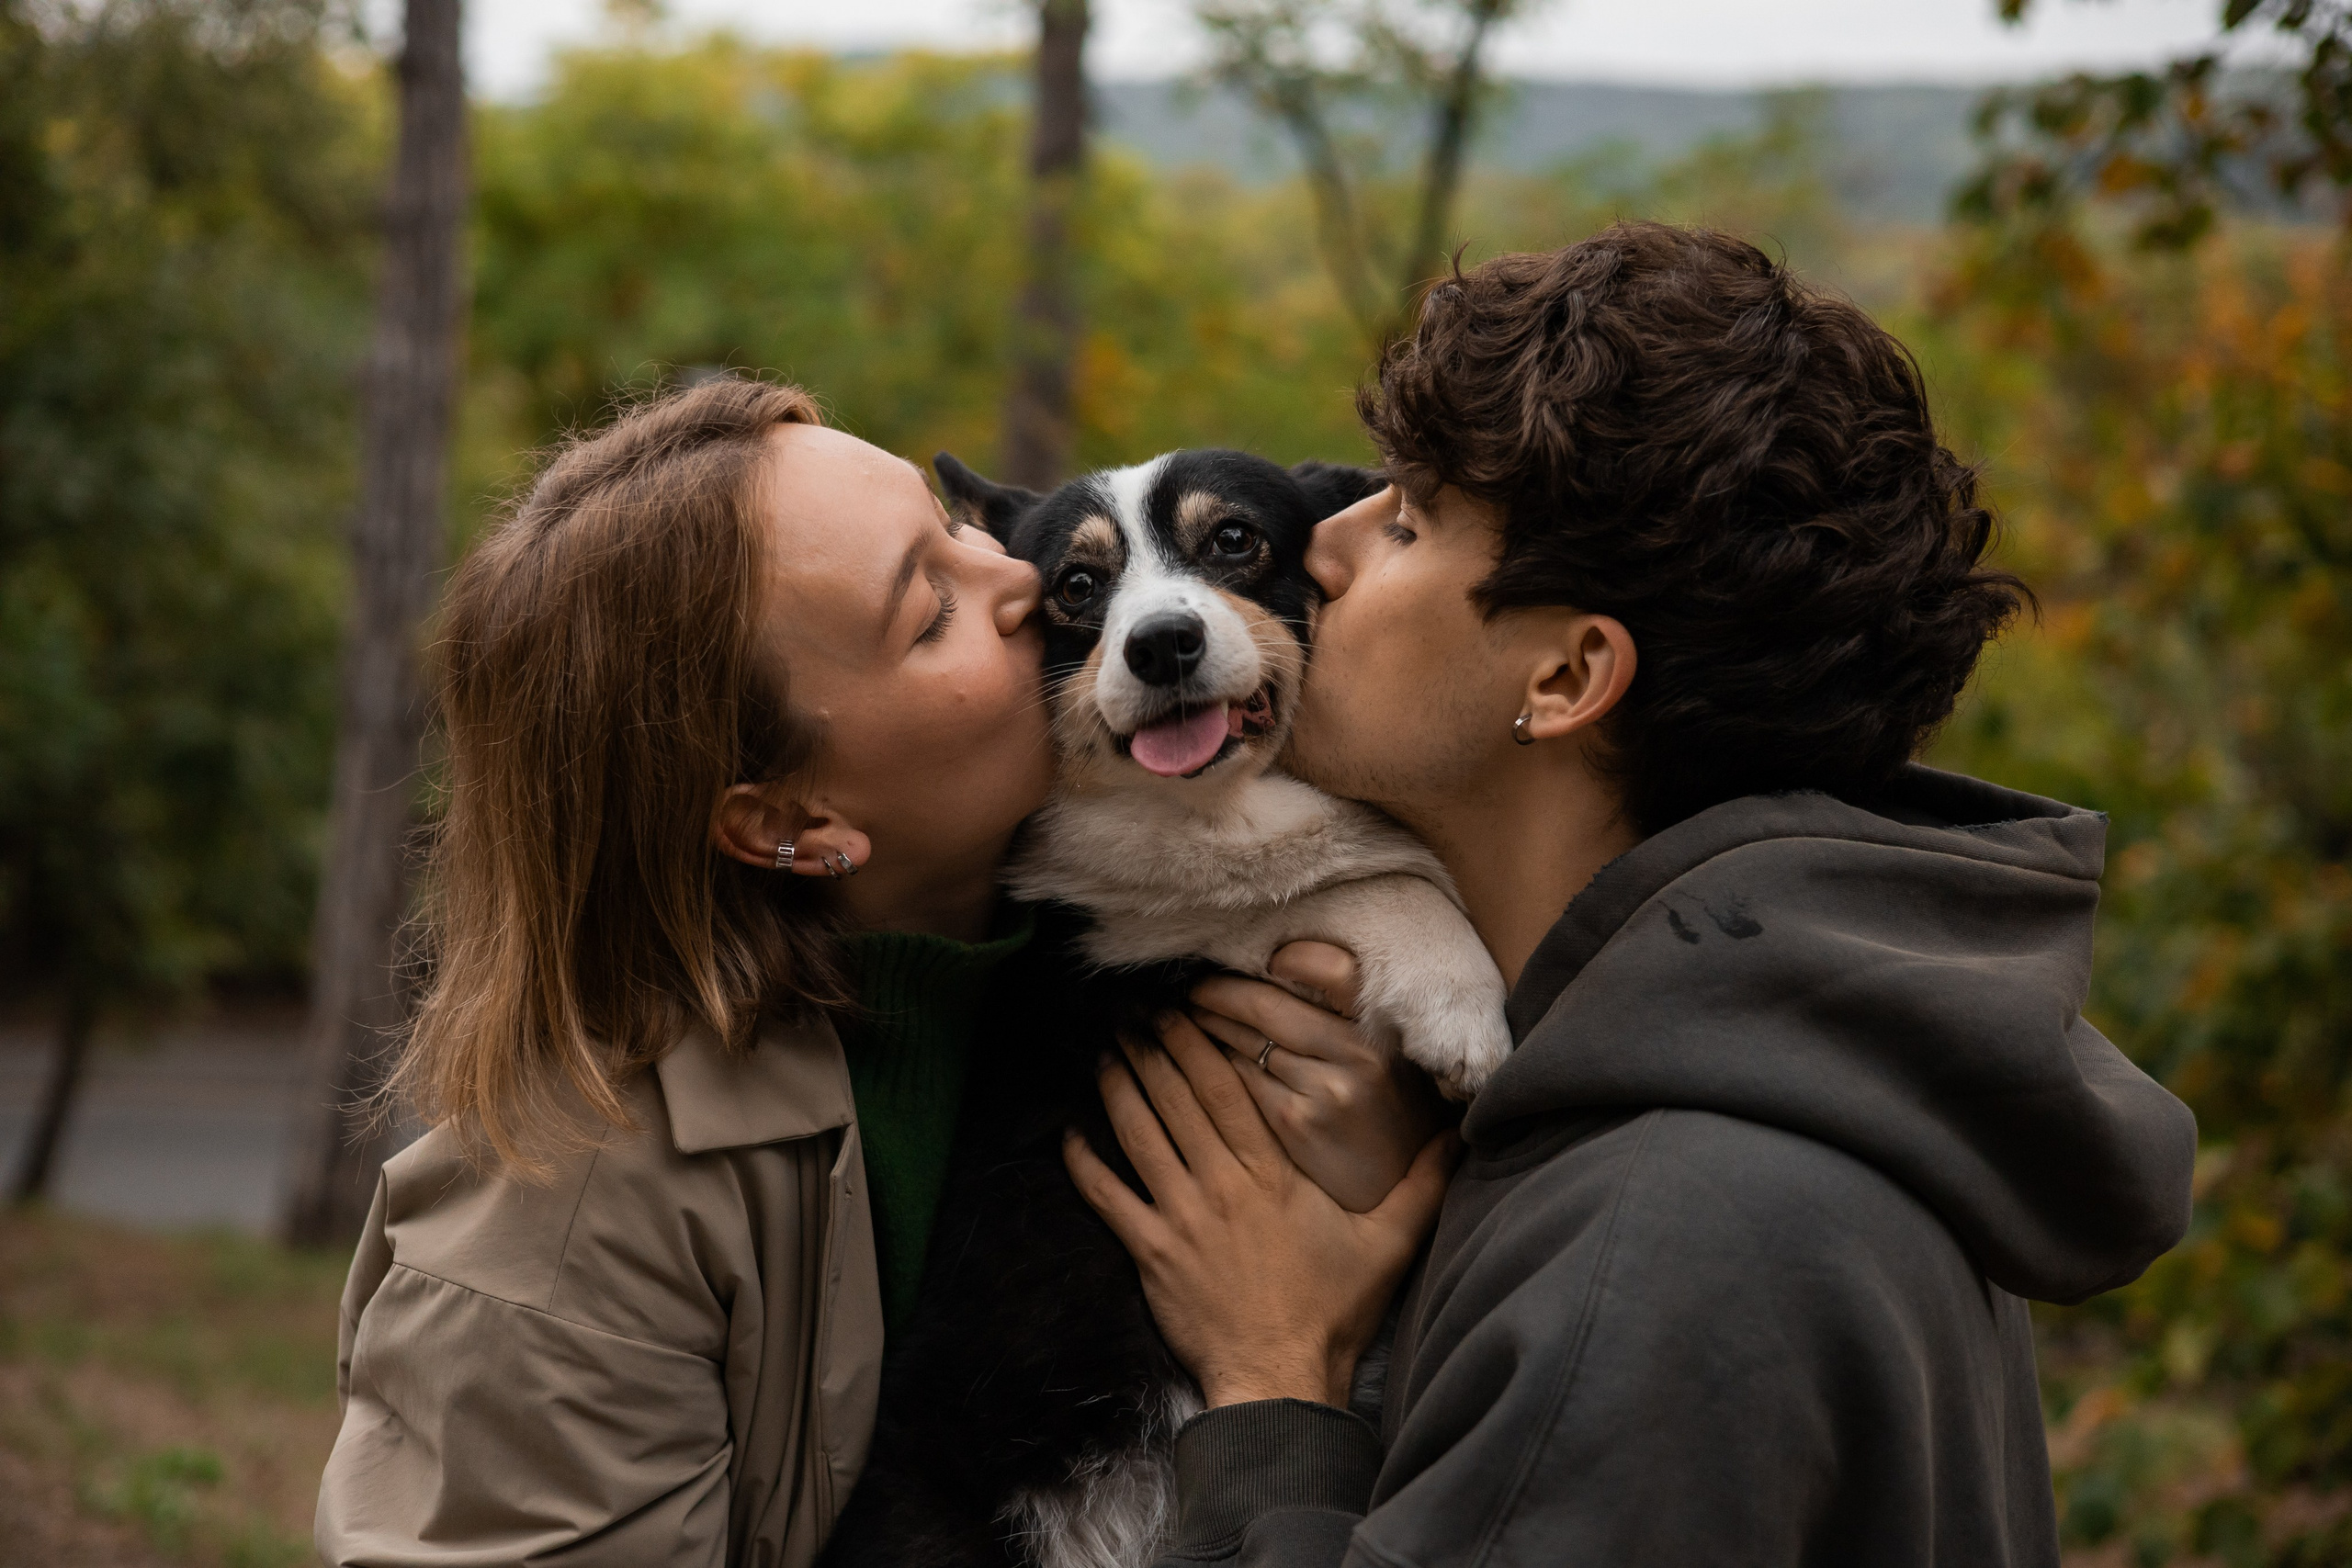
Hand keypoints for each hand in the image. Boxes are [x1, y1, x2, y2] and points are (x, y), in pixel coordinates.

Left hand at [1064, 1014, 1458, 1409]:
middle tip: (1133, 1012)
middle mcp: (1222, 1184)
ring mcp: (1180, 1217)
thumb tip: (1459, 1135)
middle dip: (1154, 1049)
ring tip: (1107, 1054)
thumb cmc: (1333, 1311)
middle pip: (1178, 1098)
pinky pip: (1108, 1199)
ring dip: (1119, 1089)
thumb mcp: (1391, 1242)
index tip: (1182, 1008)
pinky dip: (1084, 1166)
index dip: (1200, 1042)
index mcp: (1273, 1173)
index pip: (1228, 1089)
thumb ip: (1424, 1184)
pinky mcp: (1151, 1253)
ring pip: (1139, 1136)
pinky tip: (1069, 1137)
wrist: (1280, 1379)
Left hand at [1189, 942, 1446, 1212]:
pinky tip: (1194, 1062)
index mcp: (1380, 1033)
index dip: (1296, 958)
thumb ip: (1352, 1019)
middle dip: (1220, 992)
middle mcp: (1354, 1059)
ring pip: (1244, 1042)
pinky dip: (1211, 1068)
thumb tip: (1288, 971)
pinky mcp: (1292, 1125)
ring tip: (1180, 1016)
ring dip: (1205, 1026)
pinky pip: (1236, 1081)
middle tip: (1192, 986)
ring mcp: (1321, 1094)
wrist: (1399, 1191)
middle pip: (1266, 1007)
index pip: (1334, 970)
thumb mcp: (1392, 1056)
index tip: (1267, 958)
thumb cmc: (1392, 1120)